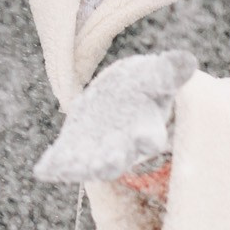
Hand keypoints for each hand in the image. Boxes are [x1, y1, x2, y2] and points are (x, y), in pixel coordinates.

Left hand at [32, 49, 194, 182]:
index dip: (149, 138)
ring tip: (64, 170)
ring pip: (89, 165)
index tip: (148, 139)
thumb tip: (187, 59)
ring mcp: (97, 151)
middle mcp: (123, 147)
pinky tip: (42, 170)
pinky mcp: (75, 149)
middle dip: (110, 162)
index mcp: (147, 129)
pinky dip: (53, 166)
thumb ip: (168, 71)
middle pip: (118, 160)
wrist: (119, 94)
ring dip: (78, 168)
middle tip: (105, 165)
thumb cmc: (143, 85)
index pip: (151, 138)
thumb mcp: (154, 75)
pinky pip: (63, 161)